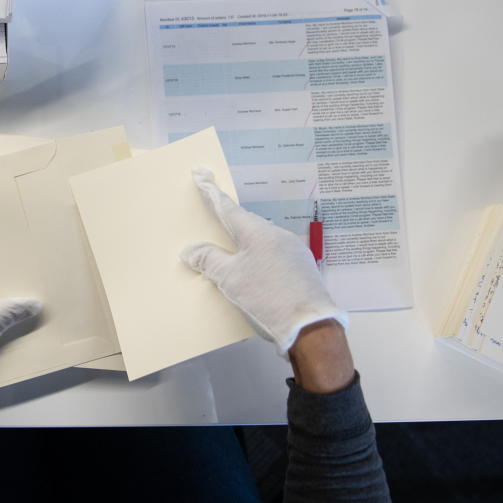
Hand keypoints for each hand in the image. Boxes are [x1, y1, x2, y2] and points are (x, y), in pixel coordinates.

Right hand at [180, 167, 348, 355]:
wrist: (311, 328)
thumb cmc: (269, 300)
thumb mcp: (230, 280)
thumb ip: (209, 260)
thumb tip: (192, 250)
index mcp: (257, 233)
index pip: (227, 207)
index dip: (211, 192)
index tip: (201, 174)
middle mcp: (278, 236)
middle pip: (245, 225)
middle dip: (227, 224)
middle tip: (211, 219)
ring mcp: (293, 252)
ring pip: (260, 243)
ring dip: (243, 247)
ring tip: (230, 261)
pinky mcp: (301, 270)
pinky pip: (273, 258)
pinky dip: (258, 262)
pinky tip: (253, 277)